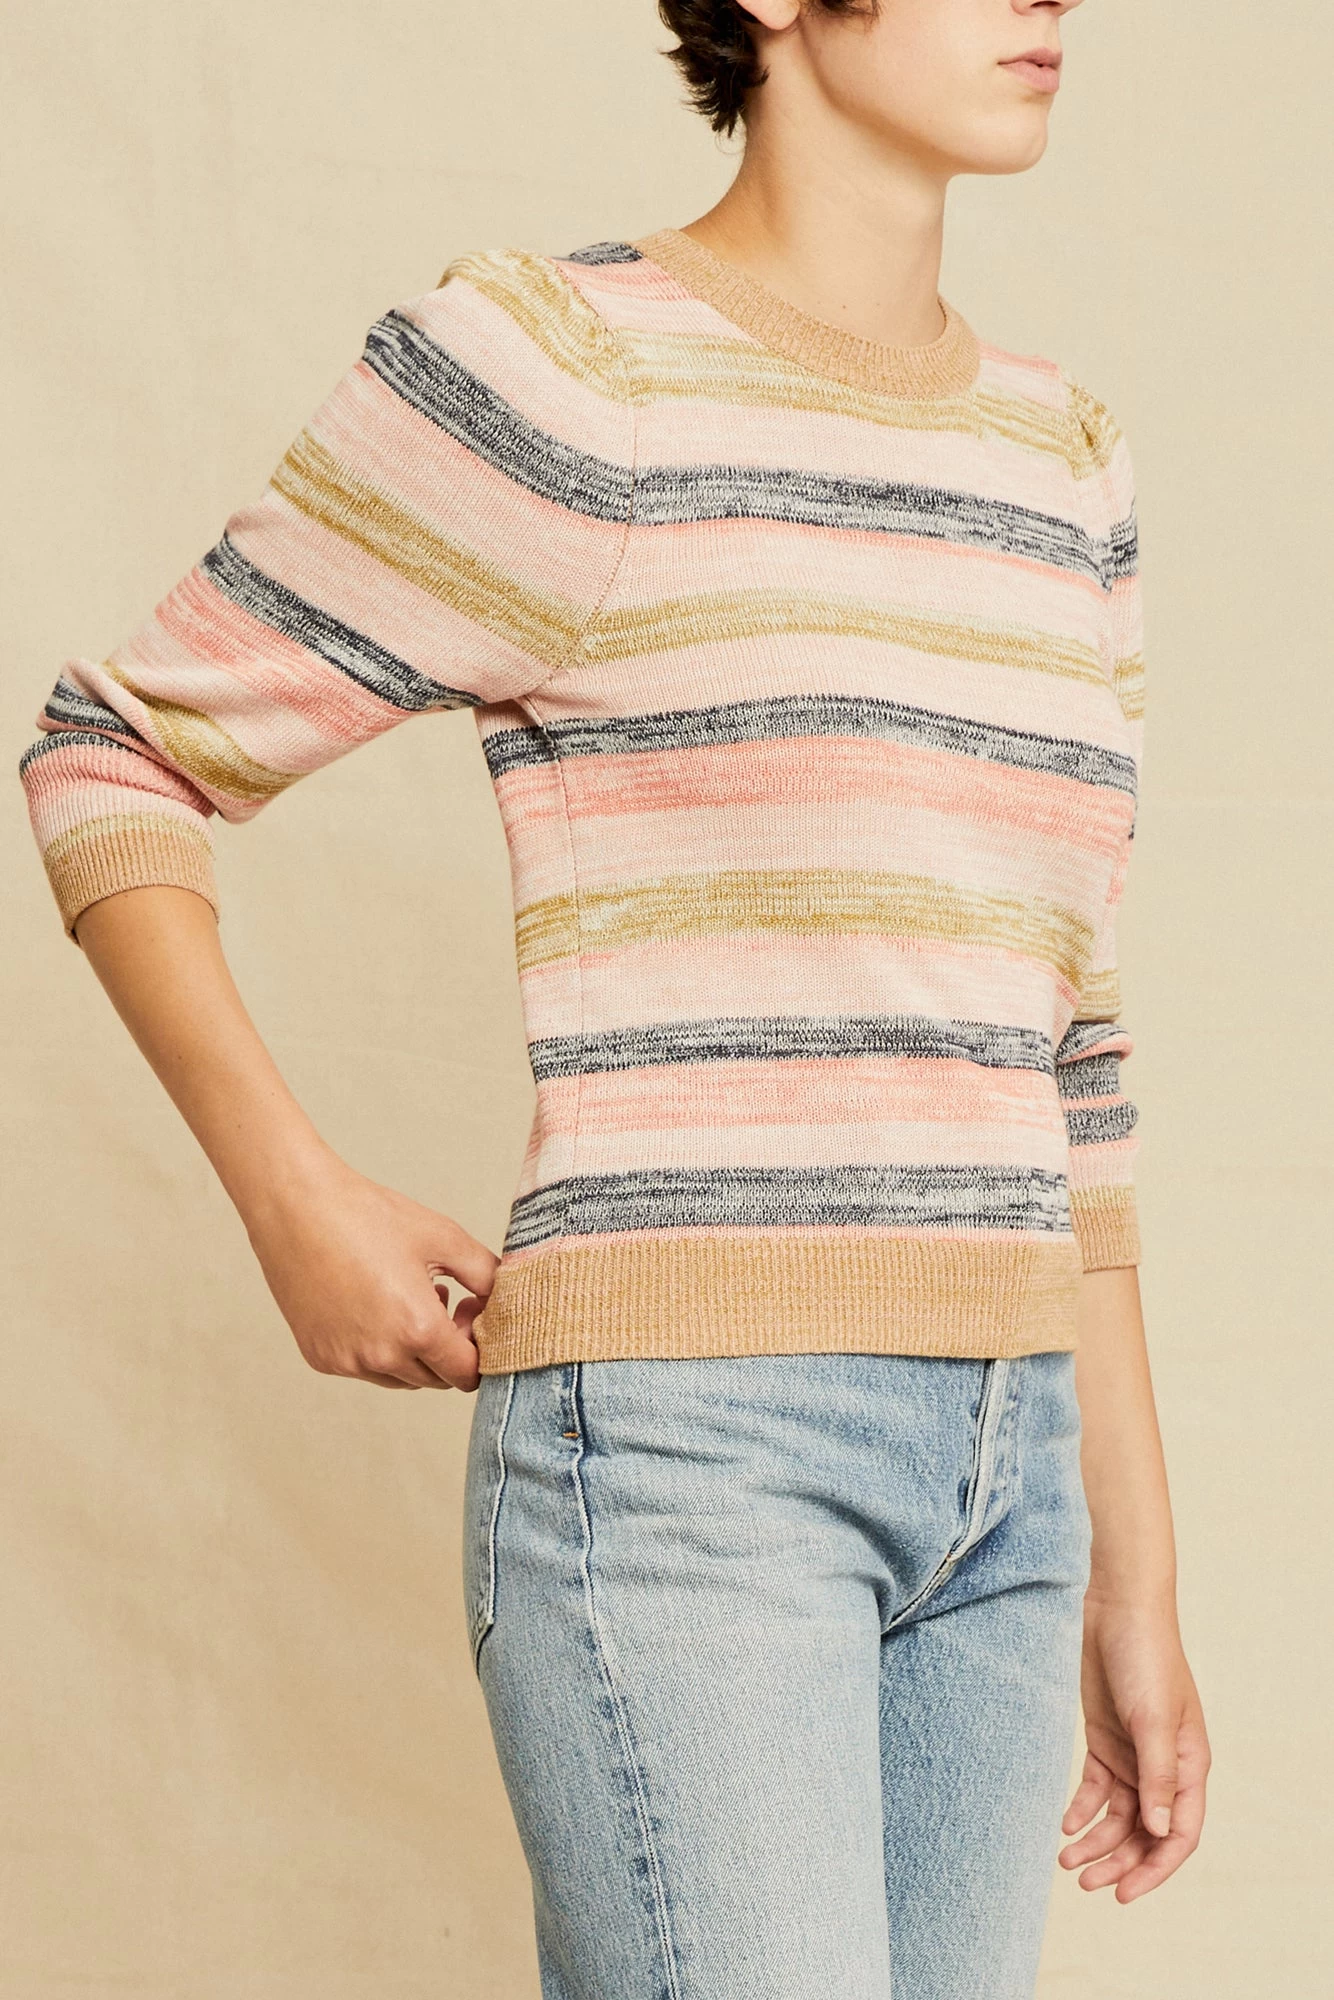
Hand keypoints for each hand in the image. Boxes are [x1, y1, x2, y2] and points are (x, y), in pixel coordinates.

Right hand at [245, 1147, 497, 1391]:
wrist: (296, 1207)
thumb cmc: (368, 1216)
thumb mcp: (442, 1237)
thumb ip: (486, 1274)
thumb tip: (508, 1299)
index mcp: (418, 1330)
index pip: (467, 1374)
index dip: (479, 1347)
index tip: (470, 1310)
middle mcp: (381, 1357)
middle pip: (436, 1379)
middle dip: (449, 1348)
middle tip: (445, 1299)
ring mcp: (346, 1362)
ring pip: (401, 1378)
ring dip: (414, 1351)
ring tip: (407, 1298)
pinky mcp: (319, 1358)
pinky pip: (365, 1368)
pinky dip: (379, 1347)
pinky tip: (373, 1303)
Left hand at [1059, 1593, 1209, 1901]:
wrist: (1115, 1608)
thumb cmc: (1145, 1657)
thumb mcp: (1152, 1719)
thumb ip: (1157, 1776)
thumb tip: (1159, 1832)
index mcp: (1189, 1766)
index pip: (1180, 1833)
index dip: (1155, 1868)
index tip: (1124, 1893)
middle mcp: (1164, 1767)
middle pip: (1145, 1832)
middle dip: (1118, 1861)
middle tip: (1085, 1883)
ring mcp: (1133, 1754)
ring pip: (1118, 1815)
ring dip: (1095, 1841)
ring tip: (1066, 1860)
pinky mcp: (1104, 1740)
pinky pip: (1095, 1788)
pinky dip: (1081, 1809)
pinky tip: (1064, 1824)